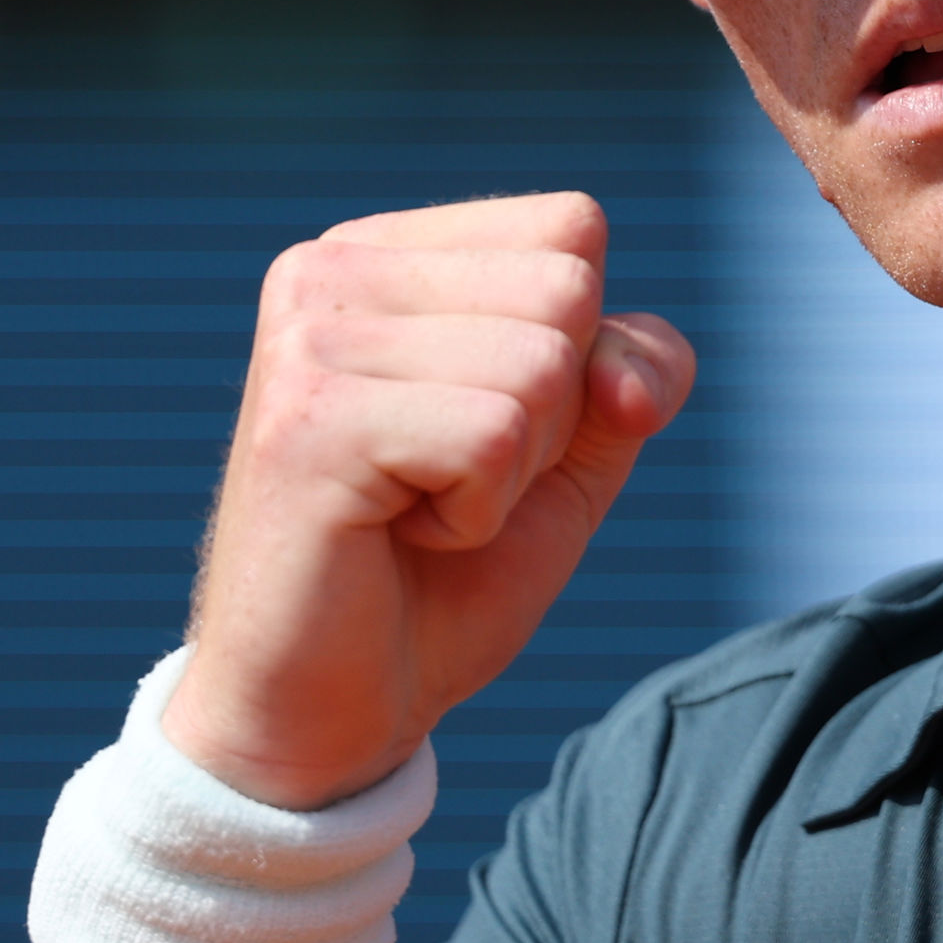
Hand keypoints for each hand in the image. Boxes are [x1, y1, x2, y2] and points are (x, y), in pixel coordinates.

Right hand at [164, 193, 694, 810]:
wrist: (327, 712)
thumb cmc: (440, 579)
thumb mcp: (571, 459)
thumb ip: (632, 375)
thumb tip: (625, 374)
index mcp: (385, 253)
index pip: (573, 230)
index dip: (580, 357)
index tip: (484, 434)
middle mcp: (332, 269)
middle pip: (566, 289)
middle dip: (553, 419)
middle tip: (449, 484)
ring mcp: (311, 337)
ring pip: (540, 365)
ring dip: (511, 475)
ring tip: (417, 511)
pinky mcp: (310, 420)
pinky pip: (493, 436)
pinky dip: (477, 515)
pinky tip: (396, 534)